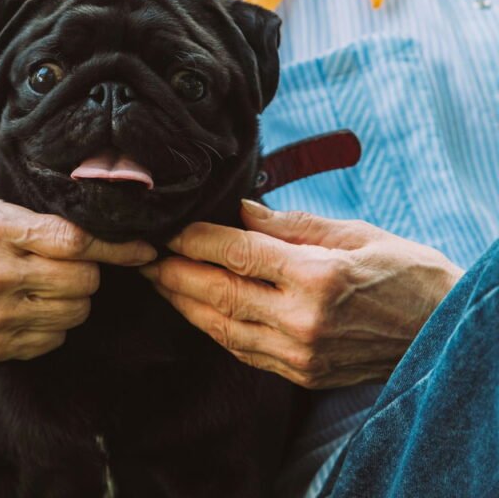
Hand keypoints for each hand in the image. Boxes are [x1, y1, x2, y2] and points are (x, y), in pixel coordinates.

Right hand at [0, 199, 157, 362]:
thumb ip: (36, 216)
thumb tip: (101, 219)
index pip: (75, 241)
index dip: (117, 246)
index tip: (143, 247)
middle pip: (83, 280)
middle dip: (89, 271)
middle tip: (73, 263)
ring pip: (75, 313)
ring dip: (74, 298)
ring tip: (51, 284)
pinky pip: (53, 339)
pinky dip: (54, 323)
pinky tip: (31, 306)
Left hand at [141, 200, 463, 388]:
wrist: (444, 333)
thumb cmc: (405, 272)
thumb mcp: (355, 234)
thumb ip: (290, 225)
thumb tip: (237, 212)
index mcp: (319, 277)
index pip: (237, 255)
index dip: (194, 240)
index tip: (167, 229)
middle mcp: (303, 320)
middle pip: (218, 294)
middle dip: (173, 274)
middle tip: (141, 257)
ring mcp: (300, 354)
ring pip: (221, 327)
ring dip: (183, 303)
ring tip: (157, 281)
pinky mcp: (300, 374)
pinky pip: (241, 350)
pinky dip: (212, 328)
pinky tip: (193, 310)